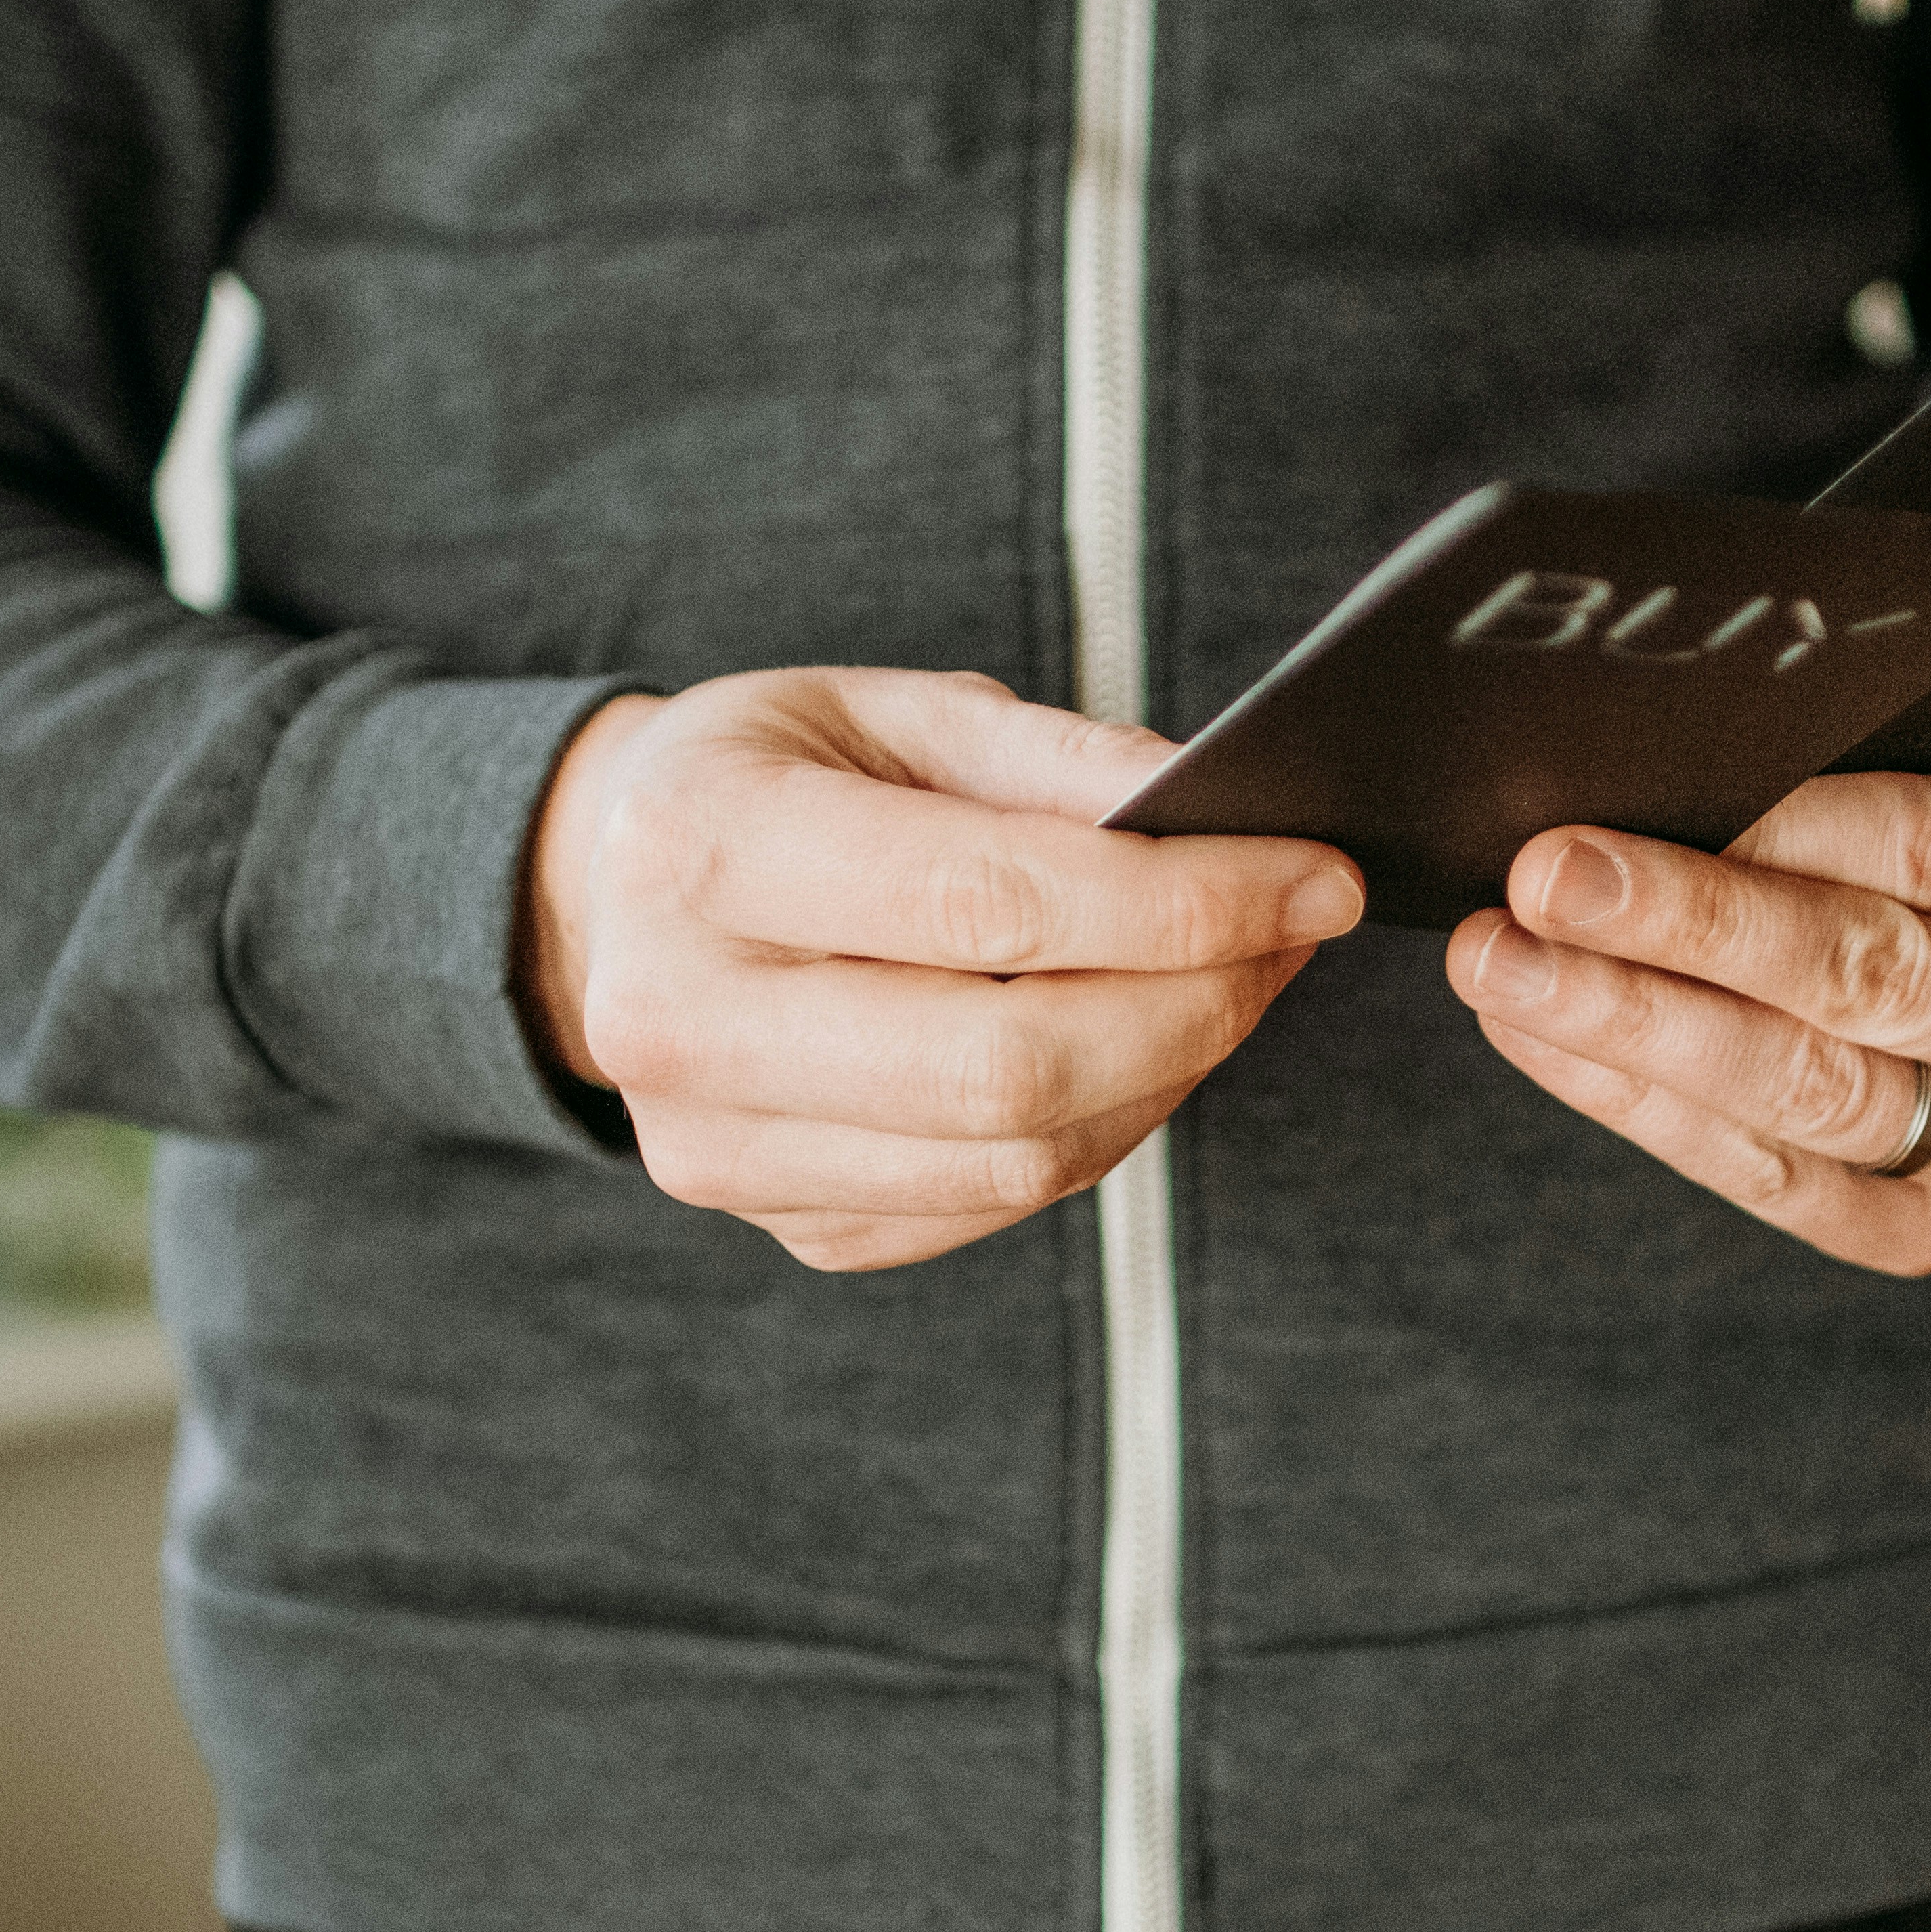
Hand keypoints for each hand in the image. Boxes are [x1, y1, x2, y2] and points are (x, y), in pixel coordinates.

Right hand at [522, 669, 1361, 1271]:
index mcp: (700, 845)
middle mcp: (679, 1017)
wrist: (613, 893)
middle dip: (1198, 1004)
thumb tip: (1225, 816)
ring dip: (1172, 1072)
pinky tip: (1140, 1047)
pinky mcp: (777, 1222)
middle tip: (1291, 935)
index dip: (1186, 902)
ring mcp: (714, 1150)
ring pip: (1018, 1157)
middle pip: (1009, 1064)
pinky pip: (992, 1206)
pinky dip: (1104, 1129)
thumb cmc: (778, 778)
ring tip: (1235, 979)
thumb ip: (1059, 762)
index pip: (992, 901)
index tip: (1317, 875)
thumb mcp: (894, 709)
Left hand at [1440, 768, 1930, 1275]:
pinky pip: (1779, 1183)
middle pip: (1875, 981)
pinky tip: (1545, 1040)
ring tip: (1506, 966)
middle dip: (1687, 929)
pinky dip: (1646, 1107)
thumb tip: (1673, 742)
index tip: (1647, 795)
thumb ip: (1898, 758)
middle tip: (1542, 881)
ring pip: (1815, 1097)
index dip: (1783, 829)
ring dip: (1637, 1027)